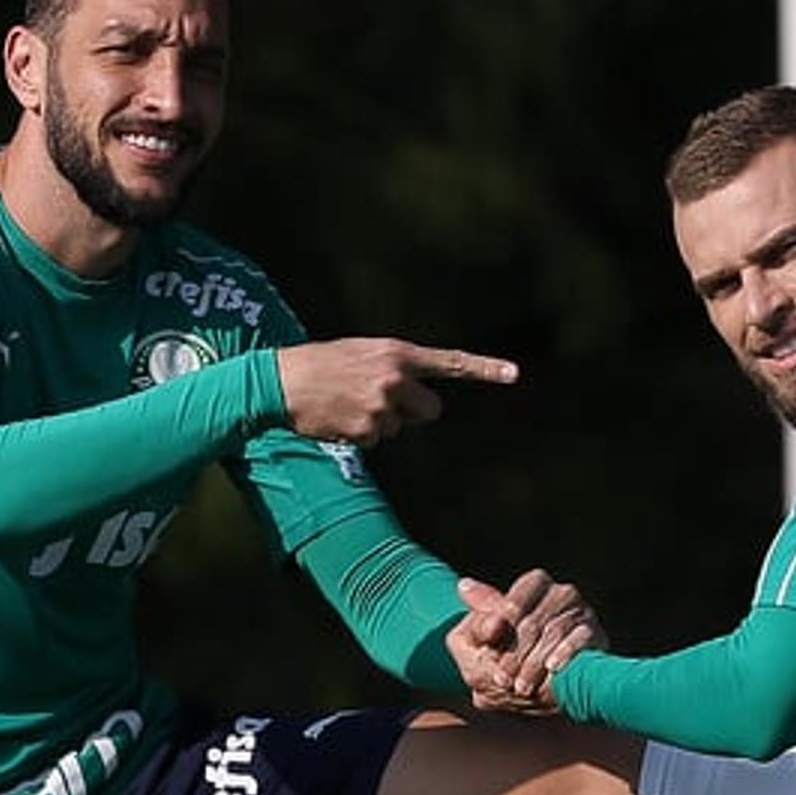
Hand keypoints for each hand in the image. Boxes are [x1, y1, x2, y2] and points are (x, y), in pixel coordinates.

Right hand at [275, 338, 517, 448]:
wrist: (281, 380)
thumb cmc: (322, 363)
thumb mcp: (363, 353)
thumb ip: (395, 368)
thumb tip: (416, 397)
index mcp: (397, 352)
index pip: (449, 362)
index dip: (484, 369)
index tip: (514, 373)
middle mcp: (395, 377)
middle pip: (431, 410)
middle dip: (413, 413)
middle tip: (381, 402)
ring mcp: (382, 404)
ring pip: (399, 428)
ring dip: (378, 422)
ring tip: (348, 404)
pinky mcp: (367, 429)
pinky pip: (377, 441)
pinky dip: (360, 435)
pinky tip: (339, 418)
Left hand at [445, 570, 606, 715]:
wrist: (542, 685)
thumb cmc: (505, 656)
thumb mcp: (481, 639)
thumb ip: (477, 617)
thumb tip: (464, 587)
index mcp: (535, 584)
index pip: (518, 594)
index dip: (503, 617)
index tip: (489, 639)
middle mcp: (562, 593)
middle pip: (534, 620)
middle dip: (515, 652)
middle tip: (501, 678)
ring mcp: (583, 612)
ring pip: (555, 632)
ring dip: (535, 662)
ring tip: (520, 686)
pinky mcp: (597, 634)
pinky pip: (581, 639)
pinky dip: (565, 654)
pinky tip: (551, 669)